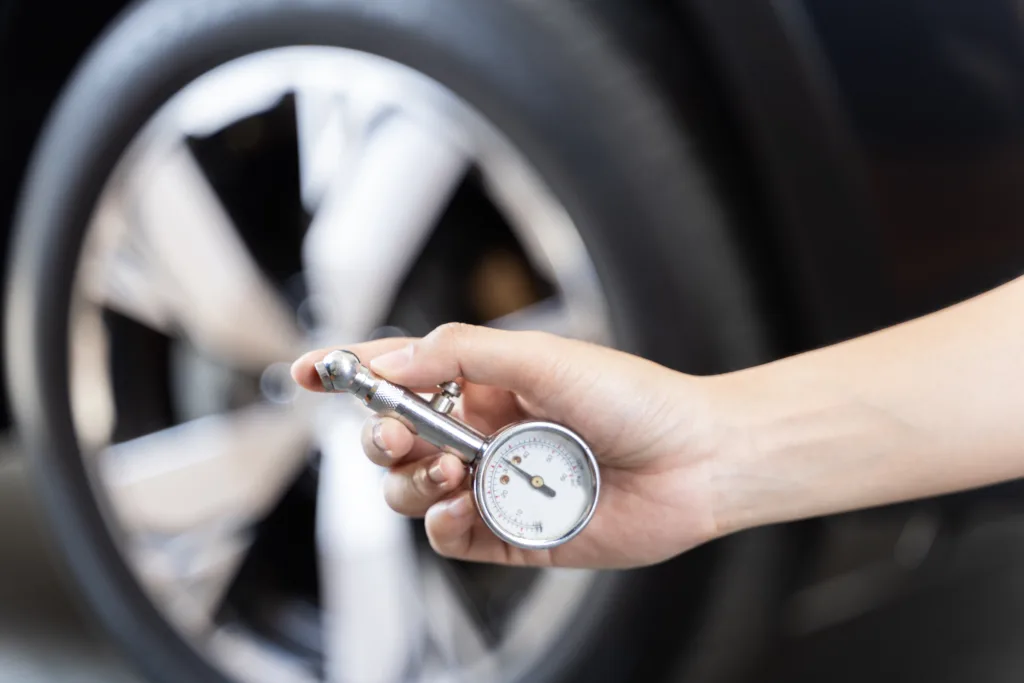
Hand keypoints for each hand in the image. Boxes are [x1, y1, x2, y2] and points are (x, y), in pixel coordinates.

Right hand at [291, 323, 723, 568]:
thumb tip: (393, 360)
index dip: (351, 373)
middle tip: (397, 435)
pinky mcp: (514, 534)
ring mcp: (496, 486)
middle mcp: (484, 434)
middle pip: (395, 440)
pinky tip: (461, 508)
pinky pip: (452, 538)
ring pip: (414, 493)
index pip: (402, 375)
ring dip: (415, 482)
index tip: (307, 373)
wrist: (697, 460)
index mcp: (486, 384)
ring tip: (454, 469)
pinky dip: (443, 525)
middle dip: (381, 437)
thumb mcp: (543, 356)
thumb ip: (461, 352)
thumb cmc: (634, 398)